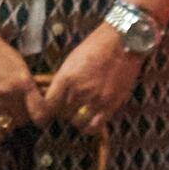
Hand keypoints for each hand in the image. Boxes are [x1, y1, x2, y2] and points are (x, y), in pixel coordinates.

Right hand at [0, 26, 43, 141]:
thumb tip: (36, 97)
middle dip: (23, 117)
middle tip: (18, 111)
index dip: (42, 117)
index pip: (41, 112)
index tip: (39, 117)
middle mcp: (10, 93)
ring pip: (9, 125)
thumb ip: (26, 81)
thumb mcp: (16, 61)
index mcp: (23, 81)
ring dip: (10, 123)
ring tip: (6, 116)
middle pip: (24, 119)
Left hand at [43, 14, 148, 134]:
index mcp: (66, 78)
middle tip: (67, 107)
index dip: (46, 110)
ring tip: (79, 113)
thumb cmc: (97, 46)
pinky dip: (90, 127)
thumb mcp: (72, 60)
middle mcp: (79, 91)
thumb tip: (56, 94)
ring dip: (76, 119)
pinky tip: (90, 122)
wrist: (122, 42)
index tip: (48, 111)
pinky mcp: (111, 104)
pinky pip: (95, 126)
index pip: (48, 105)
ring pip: (78, 122)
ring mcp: (96, 99)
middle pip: (62, 114)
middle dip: (63, 112)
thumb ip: (64, 79)